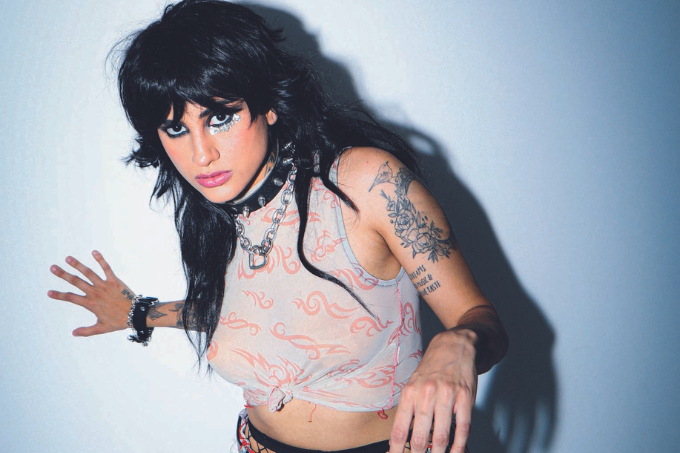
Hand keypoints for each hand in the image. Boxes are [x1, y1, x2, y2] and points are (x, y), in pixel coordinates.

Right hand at [48, 250, 134, 336]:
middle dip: (63, 274)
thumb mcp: (102, 328)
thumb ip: (87, 331)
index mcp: (90, 304)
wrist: (136, 314)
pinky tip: (94, 252)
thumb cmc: (119, 321)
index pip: (71, 298)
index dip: (59, 295)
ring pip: (89, 273)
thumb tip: (73, 333)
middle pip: (76, 282)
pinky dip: (101, 260)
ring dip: (78, 265)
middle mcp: (95, 293)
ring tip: (68, 258)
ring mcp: (105, 285)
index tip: (49, 292)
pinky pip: (107, 268)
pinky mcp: (114, 280)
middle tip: (52, 267)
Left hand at [389, 328, 477, 452]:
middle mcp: (426, 394)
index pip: (400, 429)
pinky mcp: (465, 398)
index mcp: (409, 393)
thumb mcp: (413, 384)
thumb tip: (402, 437)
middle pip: (420, 436)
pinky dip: (459, 445)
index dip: (396, 449)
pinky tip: (455, 452)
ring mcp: (447, 396)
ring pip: (442, 435)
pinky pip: (463, 427)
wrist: (454, 346)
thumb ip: (409, 409)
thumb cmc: (432, 368)